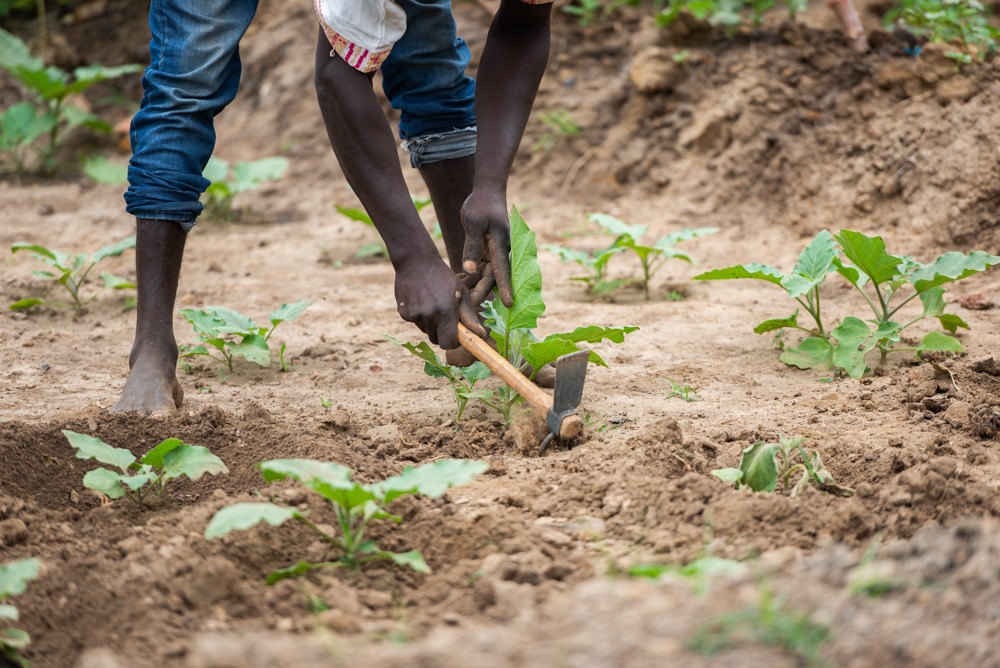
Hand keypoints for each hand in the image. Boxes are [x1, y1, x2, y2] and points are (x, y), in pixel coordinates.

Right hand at [394, 254, 486, 348]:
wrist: (416, 261)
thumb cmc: (443, 277)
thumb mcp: (461, 293)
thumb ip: (469, 316)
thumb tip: (481, 335)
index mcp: (446, 312)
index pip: (448, 344)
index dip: (452, 342)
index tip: (455, 336)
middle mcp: (430, 316)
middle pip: (436, 340)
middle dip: (441, 333)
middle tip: (444, 316)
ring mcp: (415, 315)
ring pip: (425, 331)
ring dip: (430, 324)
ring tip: (432, 303)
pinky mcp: (403, 313)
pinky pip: (415, 322)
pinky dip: (419, 316)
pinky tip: (420, 300)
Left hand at [461, 189, 512, 307]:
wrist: (487, 192)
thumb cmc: (480, 205)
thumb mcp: (474, 223)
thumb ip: (472, 247)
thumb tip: (470, 271)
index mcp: (500, 244)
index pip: (503, 271)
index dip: (505, 289)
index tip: (509, 304)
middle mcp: (501, 251)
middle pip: (492, 277)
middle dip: (480, 292)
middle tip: (466, 307)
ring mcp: (495, 251)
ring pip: (485, 274)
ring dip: (473, 284)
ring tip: (457, 294)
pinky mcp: (489, 250)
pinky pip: (481, 267)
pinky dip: (470, 274)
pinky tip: (458, 279)